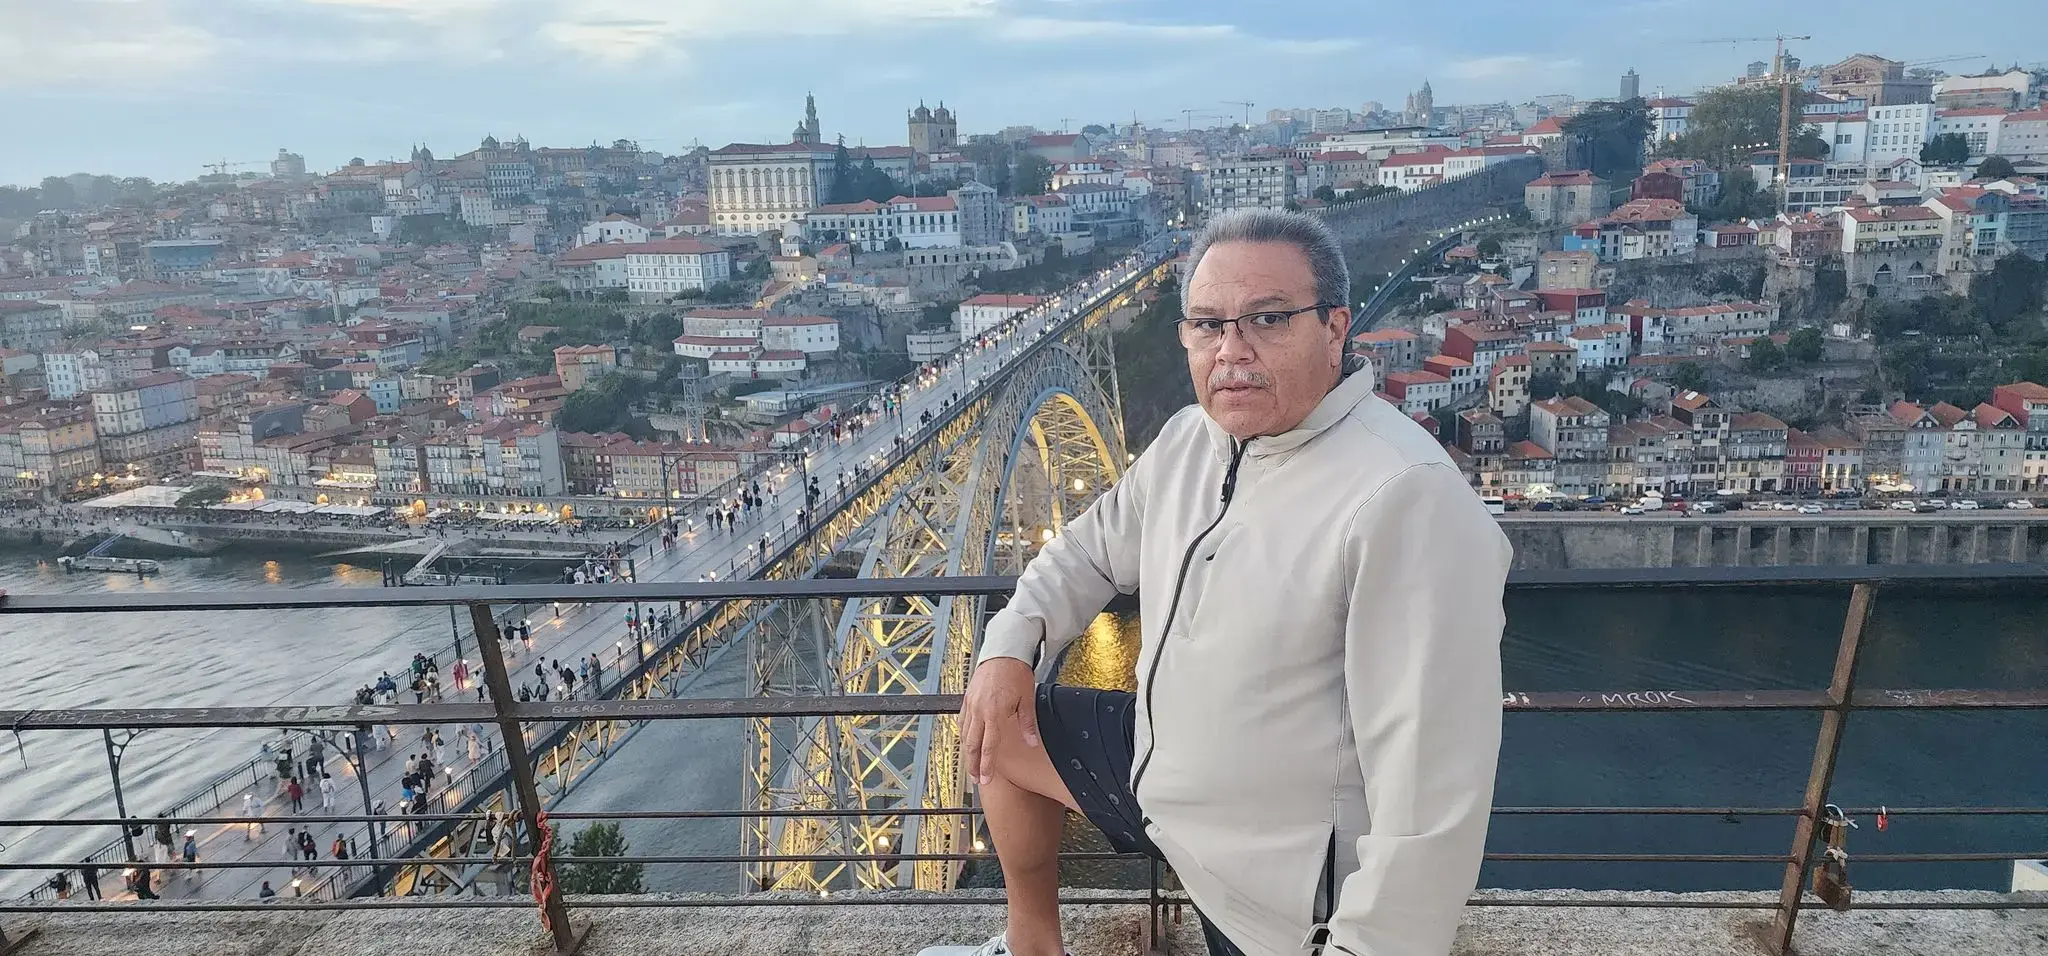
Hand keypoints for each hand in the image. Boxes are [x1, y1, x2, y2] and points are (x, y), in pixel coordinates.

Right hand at [960, 657, 1038, 786]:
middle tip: (976, 780)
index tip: (986, 779)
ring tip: (971, 766)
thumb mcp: (1027, 698)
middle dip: (973, 764)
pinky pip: (962, 720)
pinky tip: (965, 741)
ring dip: (968, 752)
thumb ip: (1027, 723)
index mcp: (994, 713)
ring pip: (965, 734)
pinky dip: (963, 733)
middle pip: (972, 744)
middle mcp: (979, 710)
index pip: (989, 745)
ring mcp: (971, 704)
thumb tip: (1031, 743)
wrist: (1003, 651)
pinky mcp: (967, 697)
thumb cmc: (1016, 673)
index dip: (987, 764)